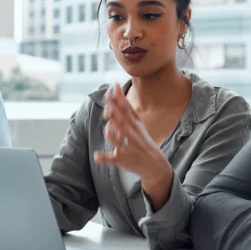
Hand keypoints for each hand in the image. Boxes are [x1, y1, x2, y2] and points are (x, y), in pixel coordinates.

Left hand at [93, 83, 172, 210]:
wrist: (154, 163)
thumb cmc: (142, 138)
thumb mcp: (137, 122)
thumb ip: (125, 105)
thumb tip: (114, 86)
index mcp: (134, 124)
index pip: (126, 109)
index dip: (119, 98)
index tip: (113, 87)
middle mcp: (131, 134)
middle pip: (121, 122)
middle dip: (114, 113)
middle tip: (108, 105)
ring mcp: (126, 147)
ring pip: (116, 140)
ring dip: (111, 134)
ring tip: (108, 129)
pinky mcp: (121, 159)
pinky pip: (112, 158)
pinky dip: (104, 158)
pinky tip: (96, 155)